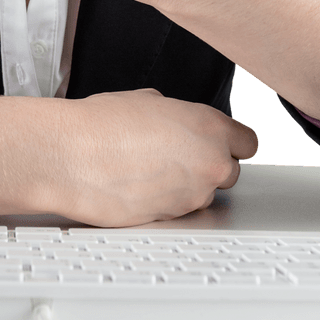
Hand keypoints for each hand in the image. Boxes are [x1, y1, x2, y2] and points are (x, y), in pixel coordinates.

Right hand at [51, 88, 258, 226]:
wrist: (71, 156)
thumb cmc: (102, 124)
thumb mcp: (148, 100)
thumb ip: (179, 115)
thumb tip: (180, 123)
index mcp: (209, 127)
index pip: (249, 142)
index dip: (232, 141)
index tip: (222, 141)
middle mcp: (208, 164)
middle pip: (230, 171)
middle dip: (210, 165)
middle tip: (178, 154)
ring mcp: (191, 196)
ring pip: (204, 194)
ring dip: (187, 185)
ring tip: (150, 168)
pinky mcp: (171, 219)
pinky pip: (179, 210)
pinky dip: (166, 200)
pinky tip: (140, 184)